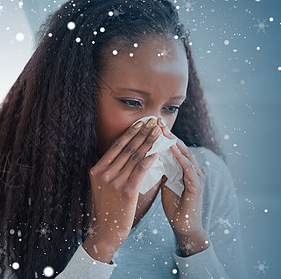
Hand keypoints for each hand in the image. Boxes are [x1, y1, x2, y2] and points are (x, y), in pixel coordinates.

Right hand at [83, 118, 160, 262]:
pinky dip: (150, 158)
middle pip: (126, 149)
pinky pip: (141, 170)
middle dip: (141, 134)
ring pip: (135, 157)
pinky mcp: (127, 191)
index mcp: (96, 170)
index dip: (129, 134)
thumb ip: (110, 170)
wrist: (106, 230)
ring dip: (148, 143)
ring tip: (158, 133)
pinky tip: (158, 151)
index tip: (139, 123)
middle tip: (152, 123)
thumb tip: (124, 153)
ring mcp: (114, 182)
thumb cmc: (107, 207)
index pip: (115, 147)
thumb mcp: (102, 185)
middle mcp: (104, 173)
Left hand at [157, 119, 208, 255]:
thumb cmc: (174, 203)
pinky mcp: (197, 186)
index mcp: (185, 166)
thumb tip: (147, 154)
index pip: (173, 146)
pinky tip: (171, 149)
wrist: (184, 225)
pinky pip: (188, 168)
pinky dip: (179, 157)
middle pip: (179, 146)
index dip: (162, 135)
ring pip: (184, 153)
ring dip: (173, 141)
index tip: (150, 123)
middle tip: (156, 120)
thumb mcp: (165, 181)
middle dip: (167, 133)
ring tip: (162, 130)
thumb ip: (161, 168)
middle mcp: (193, 168)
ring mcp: (197, 176)